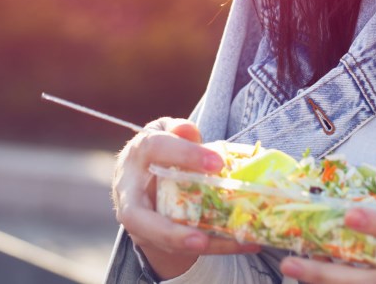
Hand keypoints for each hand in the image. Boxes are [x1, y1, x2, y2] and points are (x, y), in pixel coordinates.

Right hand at [112, 117, 260, 278]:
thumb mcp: (167, 131)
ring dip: (198, 246)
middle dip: (168, 232)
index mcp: (137, 154)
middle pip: (136, 217)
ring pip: (160, 240)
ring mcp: (139, 219)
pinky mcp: (153, 236)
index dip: (185, 155)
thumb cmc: (160, 150)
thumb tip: (188, 130)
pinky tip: (245, 242)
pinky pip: (181, 246)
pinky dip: (215, 246)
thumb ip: (178, 129)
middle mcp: (130, 191)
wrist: (141, 177)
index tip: (217, 164)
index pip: (155, 149)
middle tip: (201, 240)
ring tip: (235, 243)